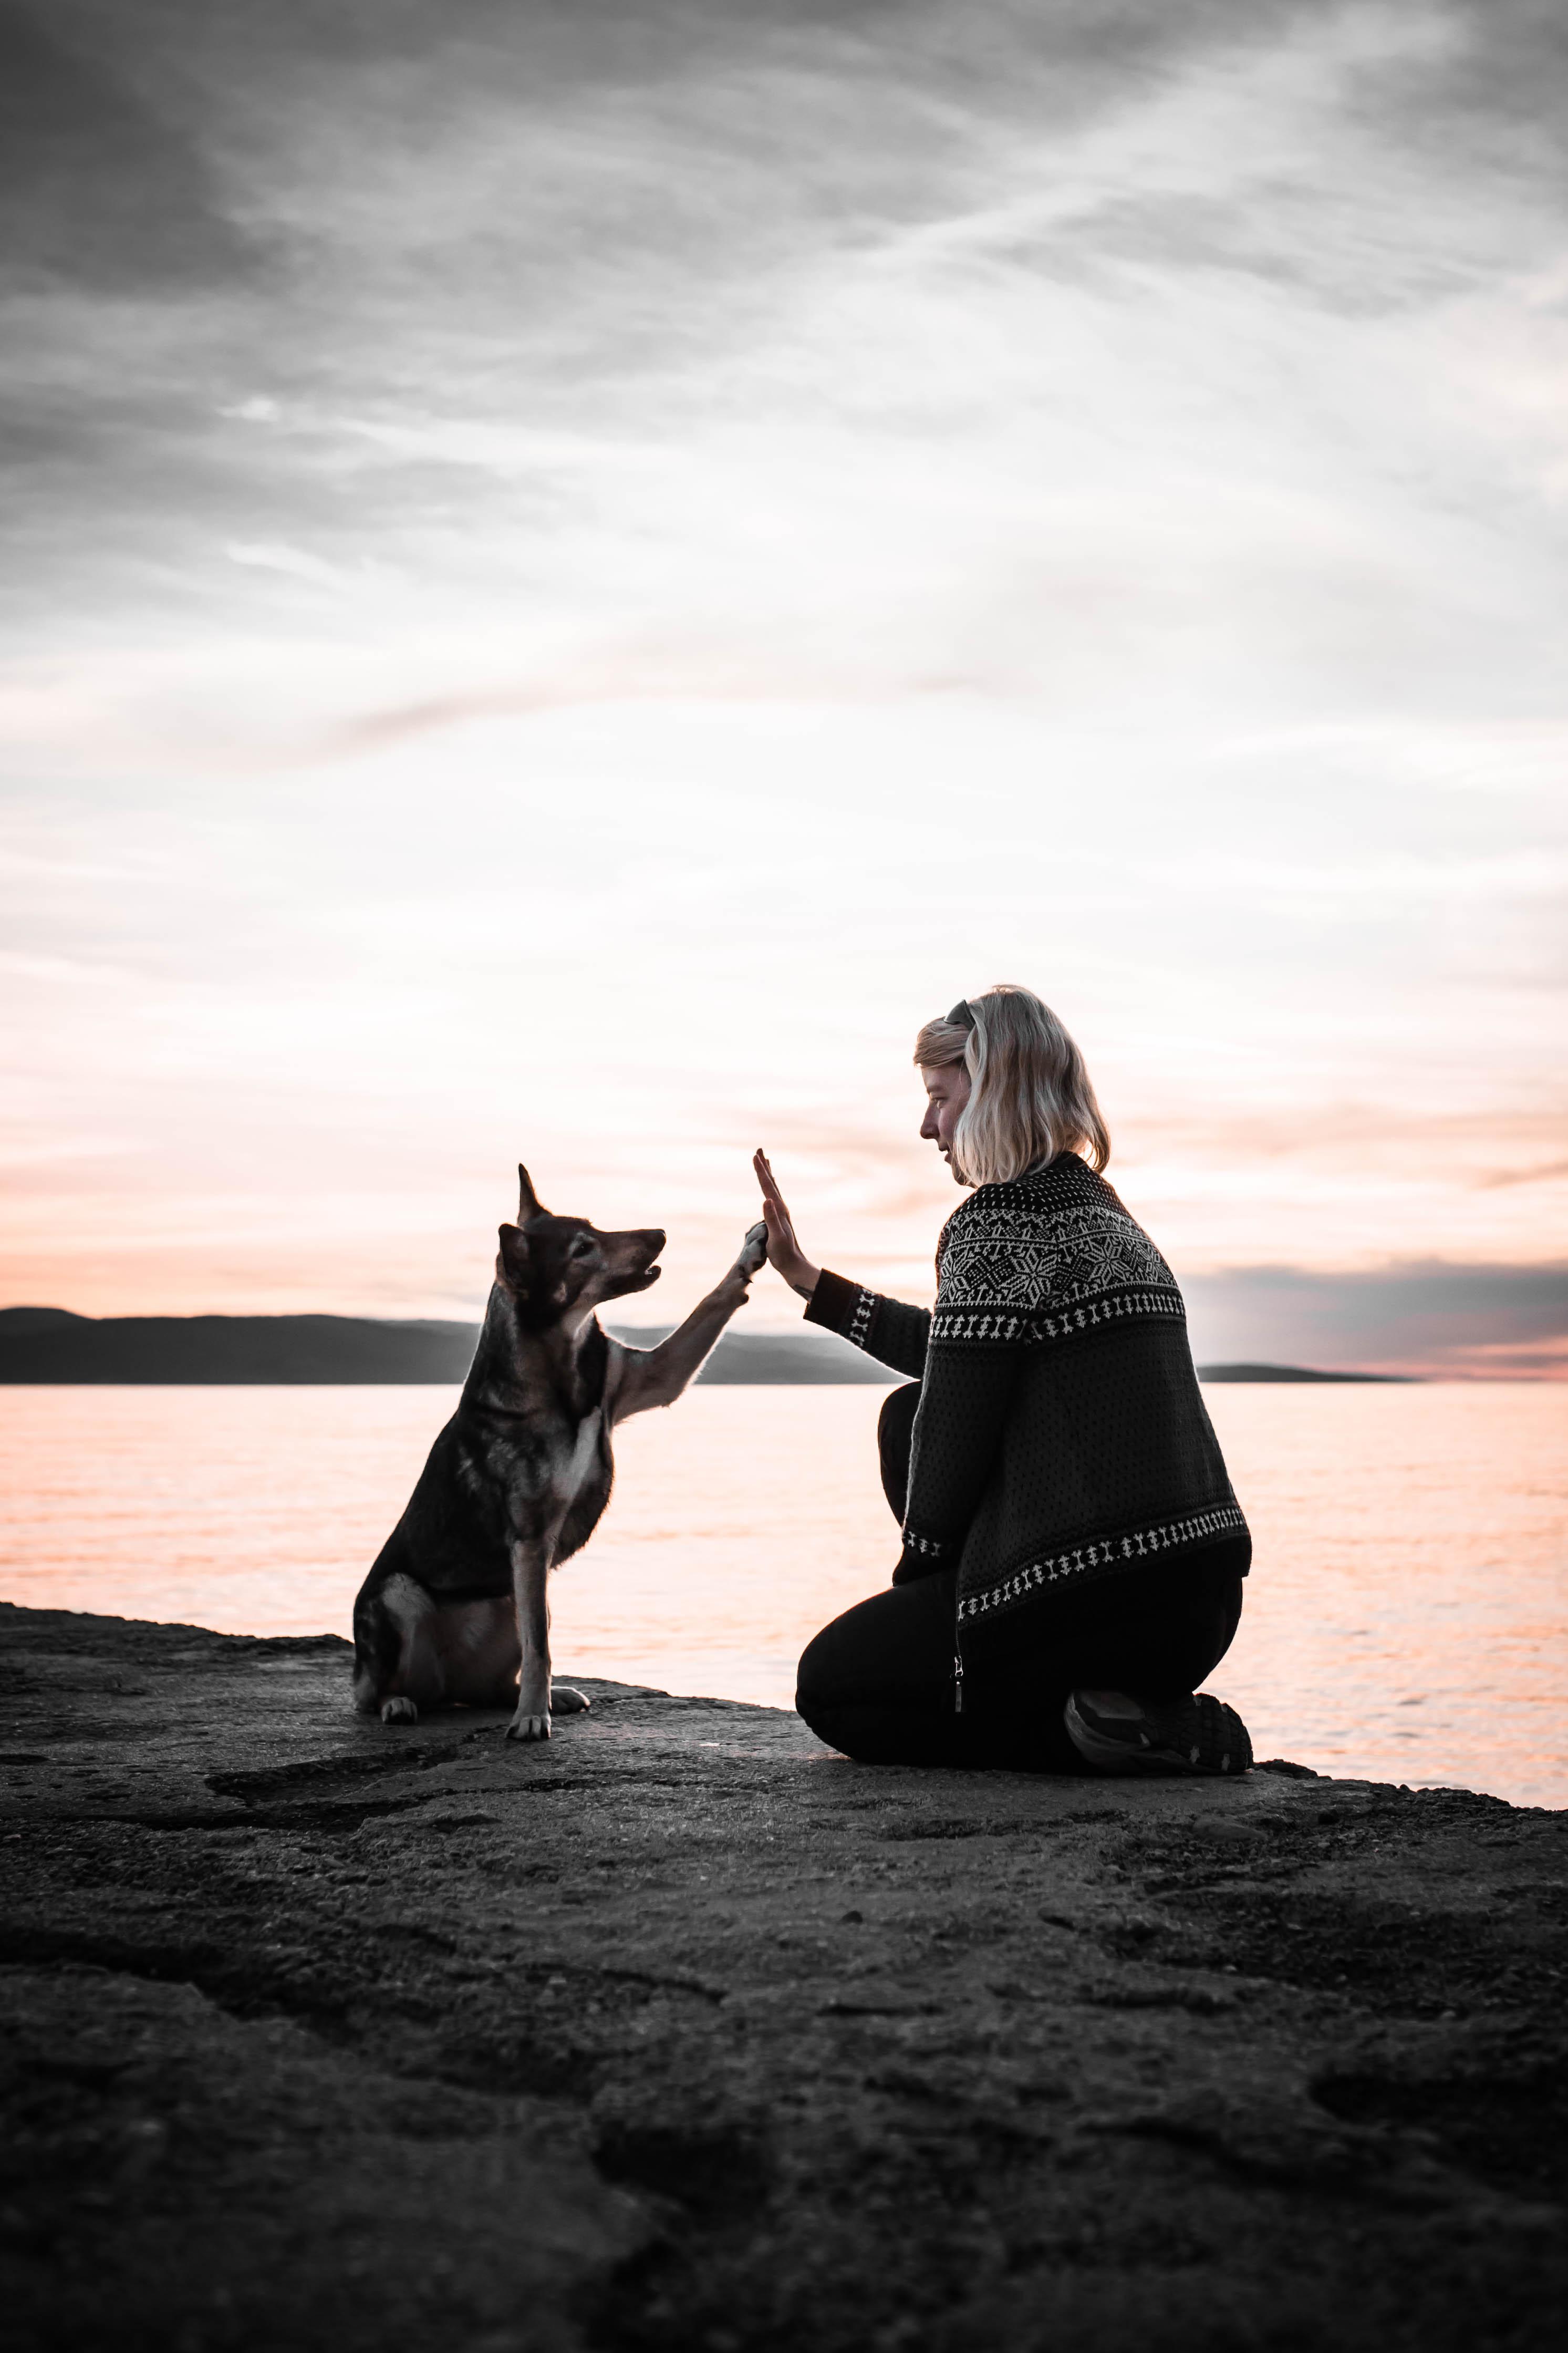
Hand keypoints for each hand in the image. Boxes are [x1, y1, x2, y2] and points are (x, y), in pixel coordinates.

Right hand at [752, 1150, 820, 1299]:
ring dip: (767, 1174)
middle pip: (771, 1182)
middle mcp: (781, 1208)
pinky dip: (769, 1187)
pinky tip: (768, 1189)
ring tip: (765, 1161)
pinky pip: (772, 1196)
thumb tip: (766, 1200)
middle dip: (764, 1166)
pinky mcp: (778, 1218)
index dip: (761, 1171)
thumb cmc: (784, 1254)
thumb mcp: (777, 1237)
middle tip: (759, 1149)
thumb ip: (771, 1219)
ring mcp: (780, 1212)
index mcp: (779, 1210)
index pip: (768, 1186)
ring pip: (772, 1188)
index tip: (755, 1156)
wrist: (794, 1265)